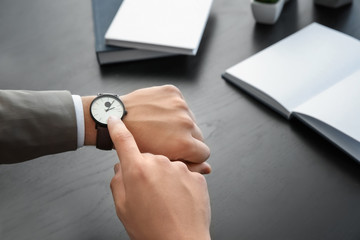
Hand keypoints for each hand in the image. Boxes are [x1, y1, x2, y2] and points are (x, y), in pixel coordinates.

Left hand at [83, 85, 210, 173]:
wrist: (116, 118)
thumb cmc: (135, 144)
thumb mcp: (161, 162)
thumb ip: (187, 167)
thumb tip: (208, 169)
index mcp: (184, 144)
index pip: (204, 152)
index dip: (191, 155)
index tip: (180, 152)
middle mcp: (186, 123)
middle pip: (198, 135)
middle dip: (186, 139)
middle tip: (168, 139)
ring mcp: (180, 105)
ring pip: (190, 118)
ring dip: (180, 123)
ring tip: (161, 126)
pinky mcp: (173, 92)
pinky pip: (181, 103)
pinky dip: (173, 108)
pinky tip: (159, 114)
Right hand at [108, 117, 210, 239]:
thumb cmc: (150, 229)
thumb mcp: (123, 208)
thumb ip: (118, 182)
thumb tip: (120, 168)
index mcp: (137, 170)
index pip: (123, 141)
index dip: (117, 128)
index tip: (114, 119)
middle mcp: (159, 163)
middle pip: (148, 158)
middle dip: (146, 170)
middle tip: (147, 193)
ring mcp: (180, 168)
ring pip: (167, 166)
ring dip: (165, 178)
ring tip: (165, 201)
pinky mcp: (196, 175)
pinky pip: (184, 174)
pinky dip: (180, 184)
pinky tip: (179, 201)